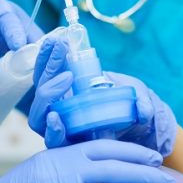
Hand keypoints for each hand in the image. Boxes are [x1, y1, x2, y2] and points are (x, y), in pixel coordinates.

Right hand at [0, 140, 175, 182]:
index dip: (133, 153)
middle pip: (113, 171)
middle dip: (145, 176)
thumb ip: (65, 167)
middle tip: (168, 182)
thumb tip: (98, 172)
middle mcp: (60, 174)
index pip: (103, 149)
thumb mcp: (37, 171)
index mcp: (57, 157)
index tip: (153, 158)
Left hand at [28, 38, 176, 155]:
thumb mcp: (140, 112)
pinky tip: (54, 40)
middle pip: (39, 115)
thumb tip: (144, 112)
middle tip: (66, 75)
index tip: (56, 117)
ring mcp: (56, 102)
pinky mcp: (55, 84)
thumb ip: (143, 112)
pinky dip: (46, 57)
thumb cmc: (133, 112)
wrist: (128, 100)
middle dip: (48, 93)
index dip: (53, 131)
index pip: (56, 141)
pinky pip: (43, 73)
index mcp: (76, 138)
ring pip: (39, 91)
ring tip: (58, 46)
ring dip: (46, 68)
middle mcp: (61, 123)